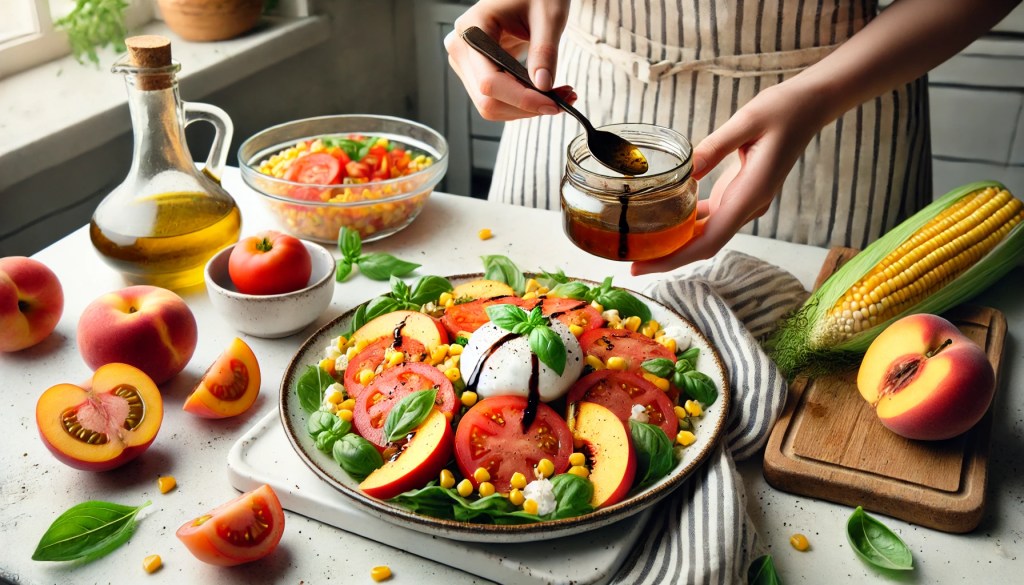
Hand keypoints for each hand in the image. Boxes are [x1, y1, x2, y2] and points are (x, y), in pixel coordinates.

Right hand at [444, 0, 573, 120]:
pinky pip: (496, 99)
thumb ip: (545, 50)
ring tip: (559, 95)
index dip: (521, 98)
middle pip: (488, 99)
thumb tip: (543, 86)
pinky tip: (544, 93)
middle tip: (563, 101)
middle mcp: (462, 48)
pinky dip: (522, 102)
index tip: (553, 103)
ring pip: (491, 105)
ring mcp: (466, 62)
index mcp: (472, 29)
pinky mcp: (477, 71)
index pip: (490, 81)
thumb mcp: (548, 16)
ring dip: (526, 109)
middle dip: (526, 107)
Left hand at [631, 82, 828, 274]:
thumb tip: (686, 169)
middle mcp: (748, 205)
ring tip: (641, 243)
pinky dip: (688, 223)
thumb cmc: (783, 110)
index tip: (645, 266)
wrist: (810, 107)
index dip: (675, 258)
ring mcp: (744, 202)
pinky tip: (664, 218)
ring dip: (676, 242)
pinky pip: (711, 217)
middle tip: (631, 262)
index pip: (709, 240)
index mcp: (751, 194)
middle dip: (669, 257)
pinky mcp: (740, 193)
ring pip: (707, 234)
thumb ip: (716, 147)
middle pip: (704, 244)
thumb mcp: (747, 121)